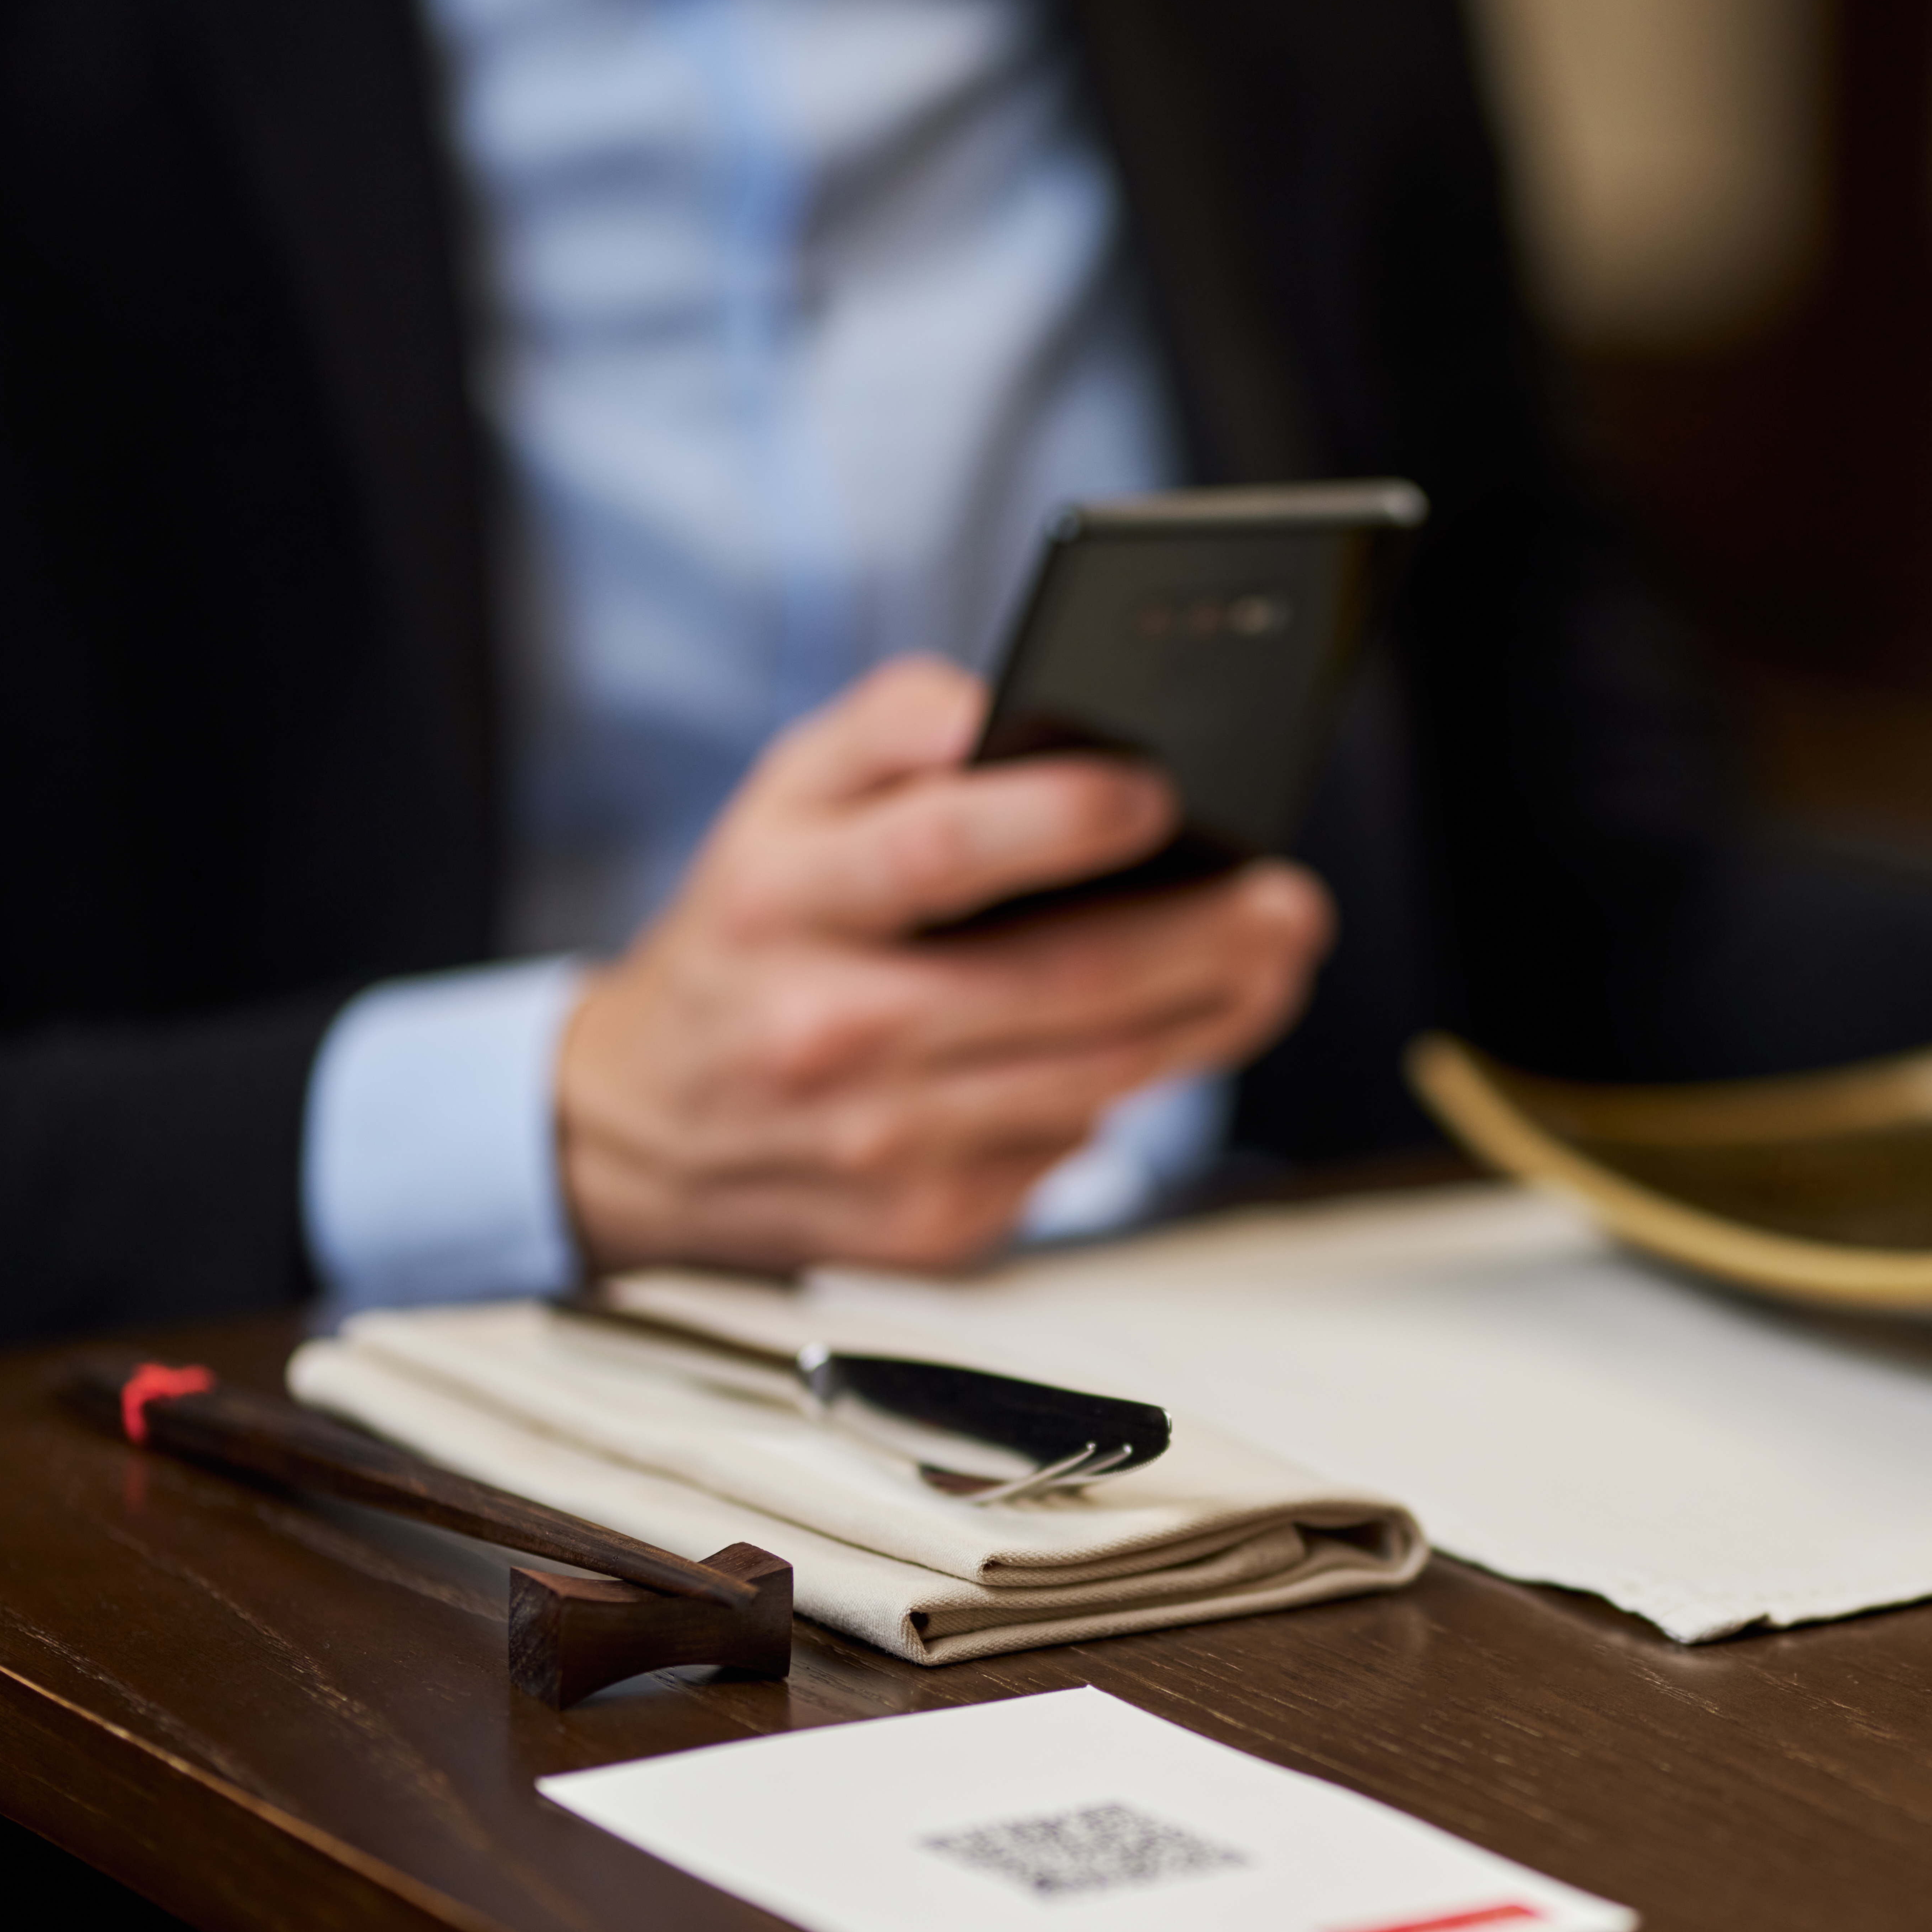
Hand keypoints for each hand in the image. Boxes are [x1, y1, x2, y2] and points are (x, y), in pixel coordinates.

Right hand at [556, 657, 1330, 1272]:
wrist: (640, 1124)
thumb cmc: (751, 932)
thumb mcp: (785, 796)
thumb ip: (899, 724)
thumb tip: (1014, 707)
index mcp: (785, 902)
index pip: (937, 852)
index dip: (1057, 820)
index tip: (1160, 791)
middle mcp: (828, 1029)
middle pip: (1057, 986)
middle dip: (1202, 942)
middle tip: (1291, 903)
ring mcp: (881, 1145)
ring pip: (1094, 1080)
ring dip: (1210, 1020)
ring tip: (1275, 961)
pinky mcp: (927, 1224)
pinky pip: (1068, 1149)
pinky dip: (1128, 1091)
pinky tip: (1164, 1041)